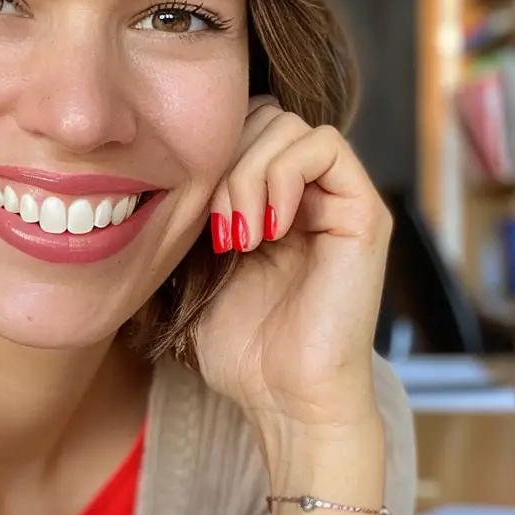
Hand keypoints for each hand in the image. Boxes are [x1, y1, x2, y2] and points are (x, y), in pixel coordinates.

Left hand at [189, 97, 391, 453]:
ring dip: (247, 174)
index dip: (206, 159)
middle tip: (213, 228)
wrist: (284, 398)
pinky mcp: (362, 212)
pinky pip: (325, 146)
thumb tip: (152, 179)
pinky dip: (283, 175)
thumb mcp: (194, 276)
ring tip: (237, 236)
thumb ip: (188, 224)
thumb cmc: (240, 352)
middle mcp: (307, 194)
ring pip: (290, 126)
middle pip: (262, 117)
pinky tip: (264, 229)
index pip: (237, 132)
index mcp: (268, 204)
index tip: (187, 220)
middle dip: (224, 163)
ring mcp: (337, 200)